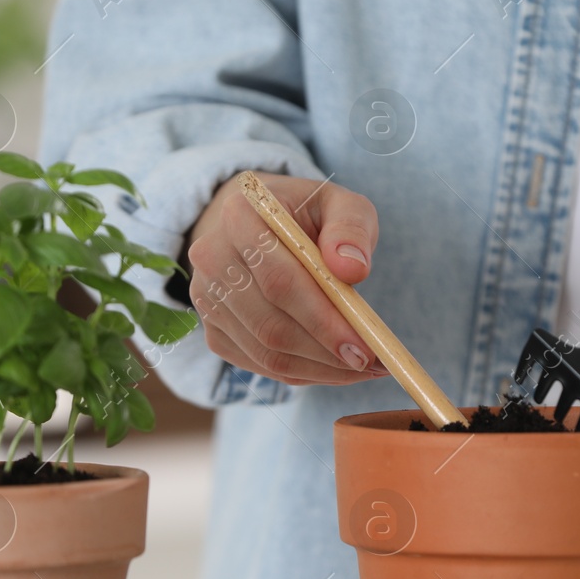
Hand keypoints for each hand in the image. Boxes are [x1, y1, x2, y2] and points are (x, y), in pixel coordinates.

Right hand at [185, 171, 387, 384]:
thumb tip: (352, 269)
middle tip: (372, 364)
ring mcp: (207, 298)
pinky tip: (337, 367)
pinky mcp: (215, 330)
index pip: (279, 279)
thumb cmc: (311, 216)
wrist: (267, 225)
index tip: (364, 344)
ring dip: (319, 369)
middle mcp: (212, 259)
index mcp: (239, 216)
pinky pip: (260, 365)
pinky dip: (303, 373)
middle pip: (270, 324)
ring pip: (265, 352)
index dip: (322, 319)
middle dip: (325, 352)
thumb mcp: (341, 205)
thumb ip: (352, 227)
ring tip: (364, 367)